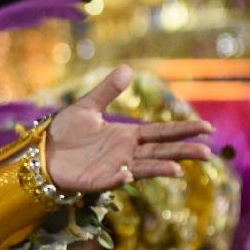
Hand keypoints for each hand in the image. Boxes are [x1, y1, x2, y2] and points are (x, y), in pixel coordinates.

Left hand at [44, 66, 214, 193]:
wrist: (42, 152)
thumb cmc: (65, 133)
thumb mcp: (87, 108)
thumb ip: (107, 91)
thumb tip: (127, 69)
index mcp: (127, 135)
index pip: (161, 132)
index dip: (184, 131)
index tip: (207, 129)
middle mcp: (125, 153)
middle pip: (160, 152)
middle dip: (182, 153)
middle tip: (207, 154)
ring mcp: (113, 168)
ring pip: (142, 168)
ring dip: (158, 169)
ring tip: (177, 170)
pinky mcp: (97, 180)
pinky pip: (111, 180)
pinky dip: (120, 178)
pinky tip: (128, 175)